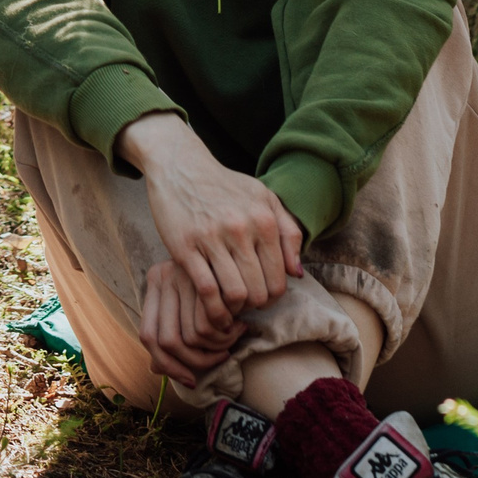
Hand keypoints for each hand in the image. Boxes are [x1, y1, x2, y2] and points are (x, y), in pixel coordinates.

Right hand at [116, 112, 305, 324]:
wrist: (181, 167)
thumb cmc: (224, 186)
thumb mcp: (264, 198)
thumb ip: (288, 233)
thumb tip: (296, 273)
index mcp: (265, 219)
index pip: (279, 279)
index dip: (273, 297)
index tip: (262, 297)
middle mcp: (242, 229)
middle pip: (259, 291)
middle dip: (254, 305)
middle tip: (246, 304)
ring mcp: (212, 238)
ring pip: (235, 294)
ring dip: (235, 309)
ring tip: (230, 306)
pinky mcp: (185, 247)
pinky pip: (207, 291)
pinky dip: (214, 309)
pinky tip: (214, 310)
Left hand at [140, 258, 242, 387]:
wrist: (240, 240)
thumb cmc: (221, 276)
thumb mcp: (191, 300)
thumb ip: (172, 330)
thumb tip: (154, 369)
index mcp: (154, 283)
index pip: (149, 337)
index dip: (167, 366)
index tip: (190, 379)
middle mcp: (162, 276)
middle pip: (167, 342)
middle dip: (197, 362)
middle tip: (221, 357)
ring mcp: (181, 273)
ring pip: (190, 336)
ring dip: (216, 347)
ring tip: (234, 336)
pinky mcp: (205, 275)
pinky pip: (208, 323)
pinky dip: (224, 335)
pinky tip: (240, 325)